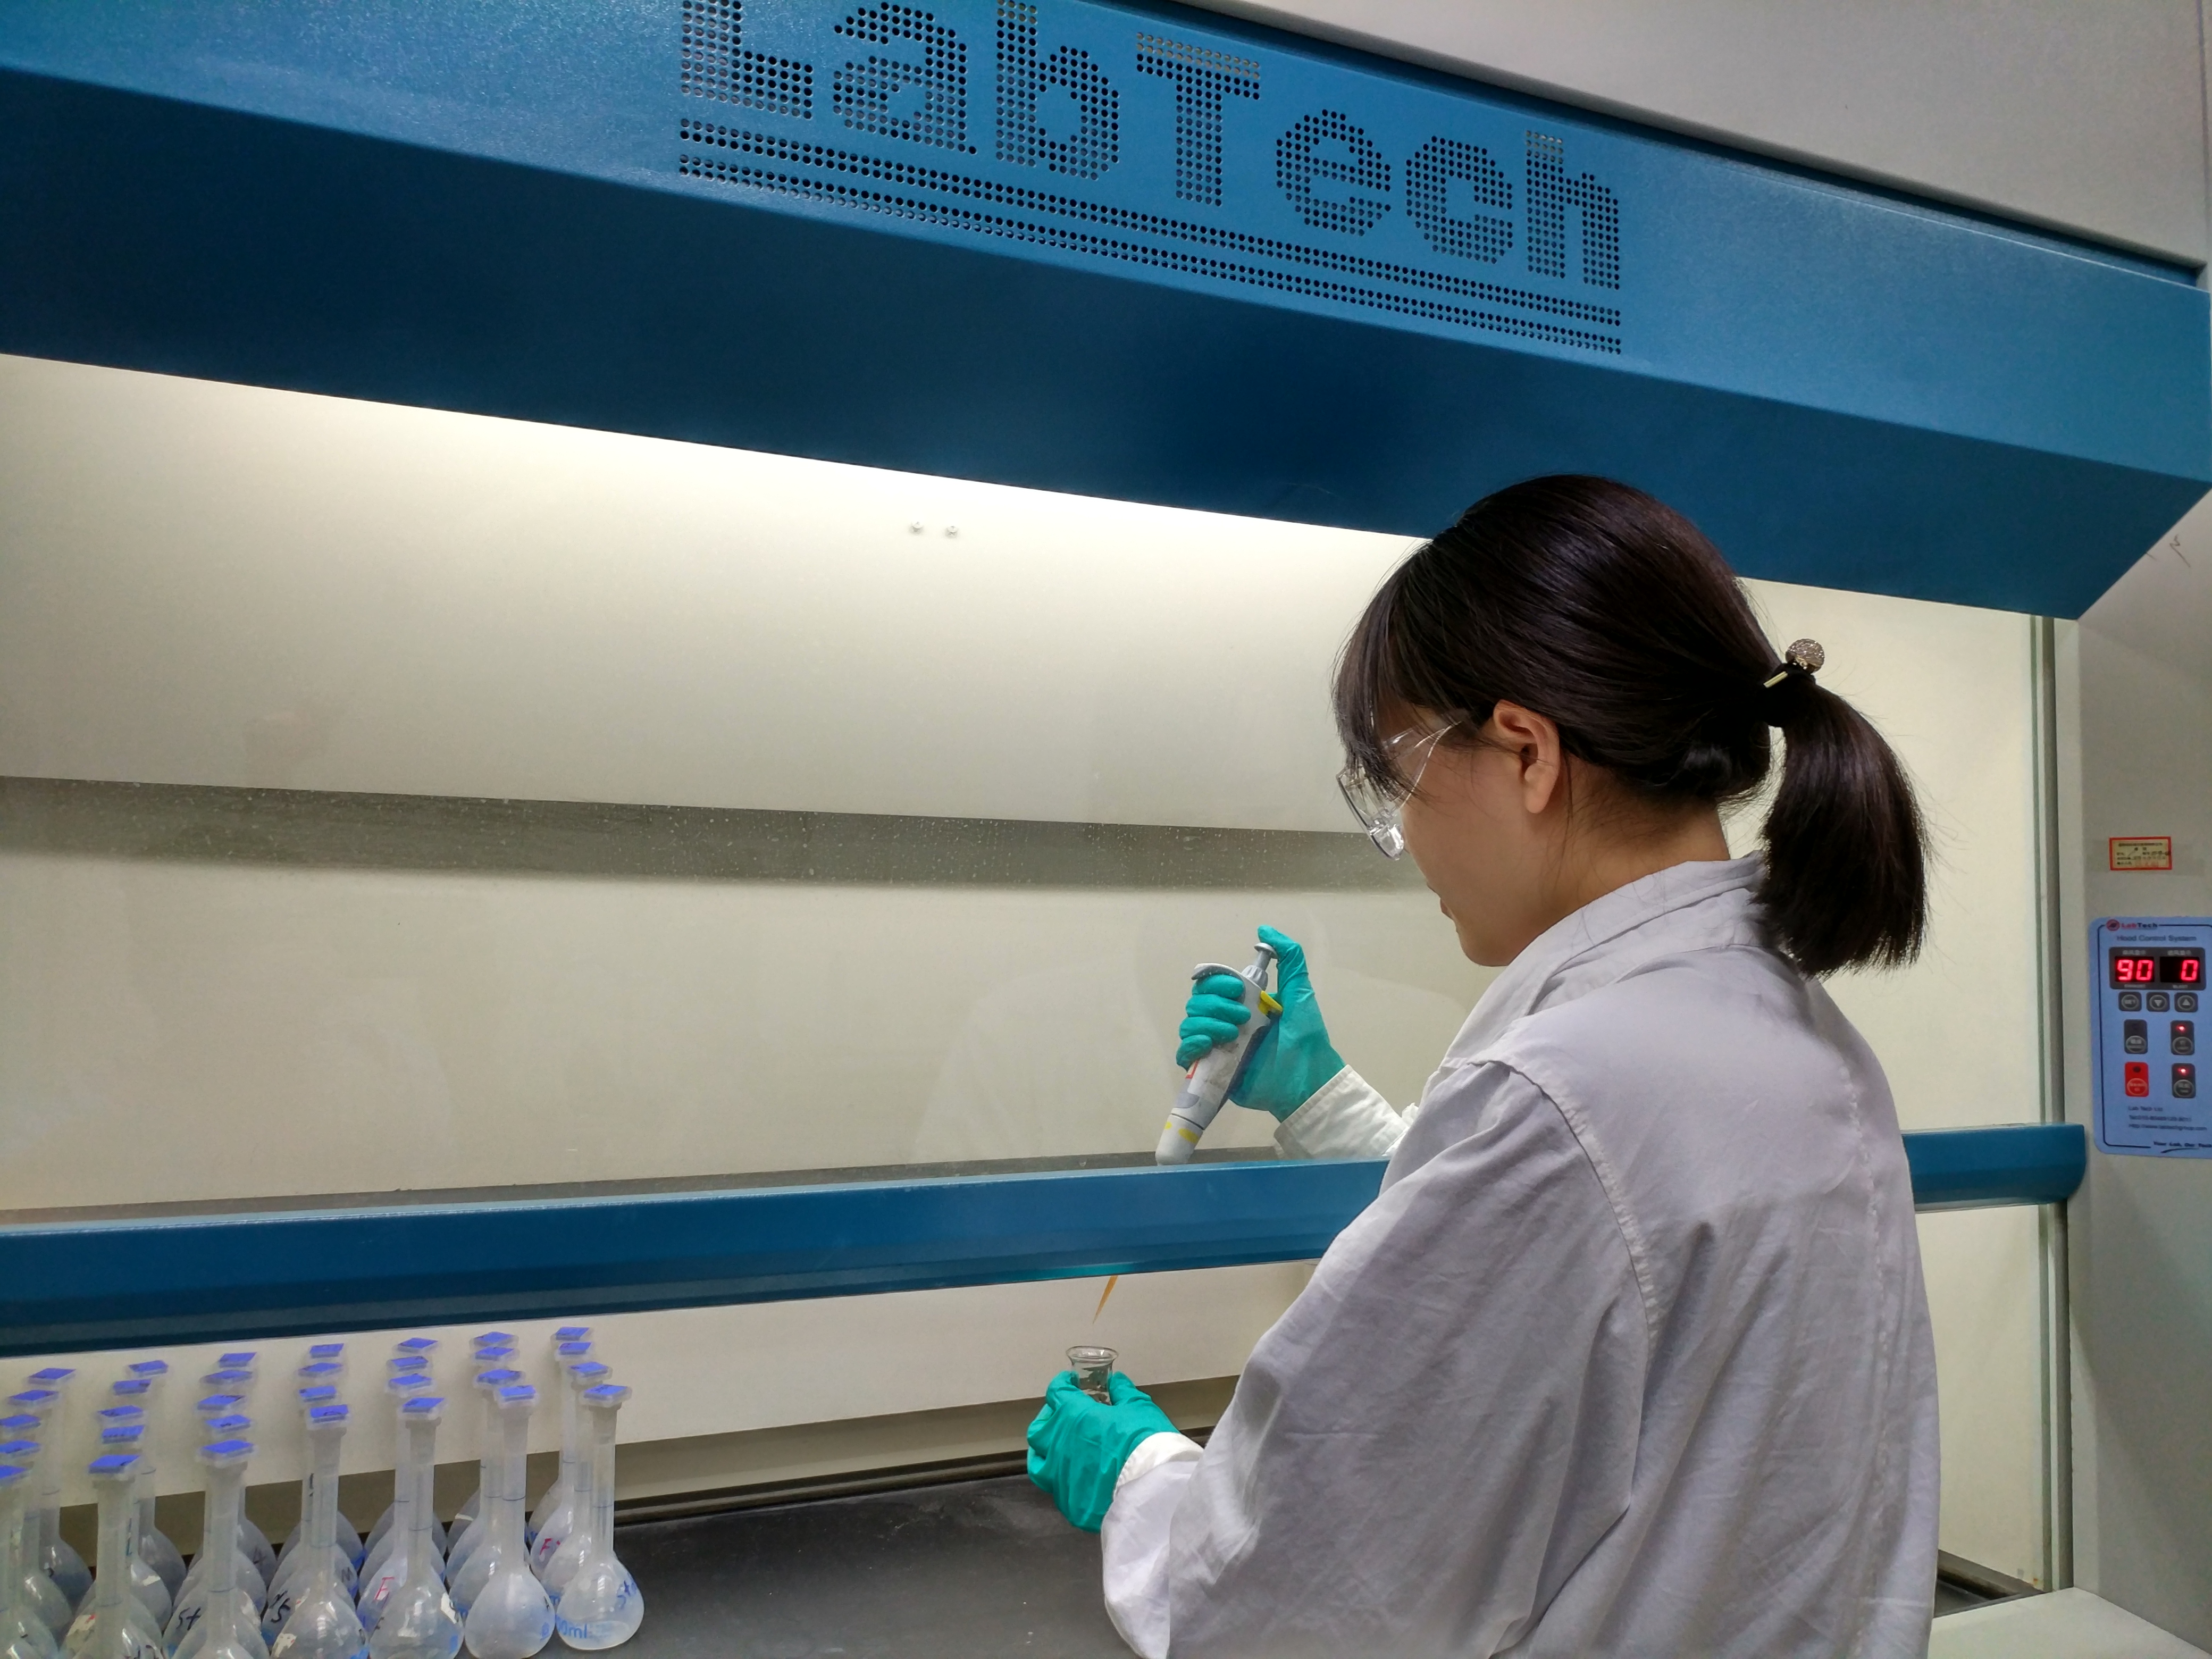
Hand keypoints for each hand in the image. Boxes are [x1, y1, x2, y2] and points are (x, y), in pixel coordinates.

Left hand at [1026, 1371, 1180, 1531]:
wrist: (1151, 1490)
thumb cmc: (1144, 1440)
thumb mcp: (1139, 1407)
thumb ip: (1122, 1392)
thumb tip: (1114, 1382)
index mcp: (1073, 1417)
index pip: (1056, 1393)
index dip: (1063, 1385)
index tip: (1071, 1383)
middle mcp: (1058, 1447)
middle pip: (1038, 1431)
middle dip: (1047, 1420)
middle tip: (1063, 1417)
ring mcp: (1060, 1479)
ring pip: (1039, 1465)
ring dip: (1046, 1454)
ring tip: (1060, 1451)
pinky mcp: (1069, 1504)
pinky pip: (1059, 1490)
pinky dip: (1065, 1481)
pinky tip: (1079, 1479)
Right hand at [1173, 926, 1346, 1121]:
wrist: (1307, 1079)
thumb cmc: (1306, 1037)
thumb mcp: (1299, 991)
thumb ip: (1289, 958)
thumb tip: (1264, 930)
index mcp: (1242, 1005)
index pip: (1211, 985)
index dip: (1217, 983)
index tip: (1238, 989)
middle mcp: (1225, 1023)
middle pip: (1196, 1002)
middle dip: (1215, 1004)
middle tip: (1243, 1017)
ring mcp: (1217, 1047)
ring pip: (1189, 1024)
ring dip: (1206, 1023)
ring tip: (1233, 1034)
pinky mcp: (1212, 1070)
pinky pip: (1185, 1053)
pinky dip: (1190, 1045)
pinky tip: (1208, 1045)